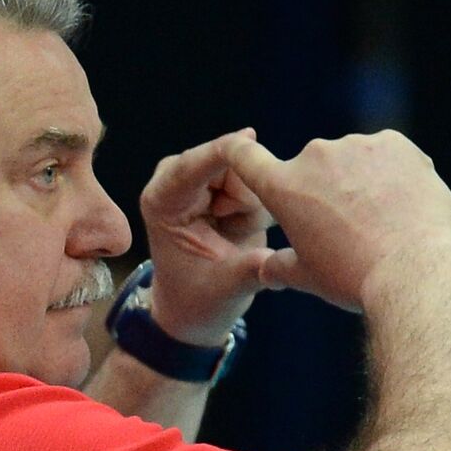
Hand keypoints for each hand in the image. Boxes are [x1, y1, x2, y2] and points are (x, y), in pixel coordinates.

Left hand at [138, 129, 274, 345]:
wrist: (197, 310)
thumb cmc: (200, 300)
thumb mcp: (227, 287)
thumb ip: (253, 266)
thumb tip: (288, 253)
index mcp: (162, 201)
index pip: (194, 164)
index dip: (226, 151)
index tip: (253, 140)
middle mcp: (177, 182)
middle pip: (227, 160)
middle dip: (247, 190)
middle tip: (241, 228)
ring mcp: (201, 180)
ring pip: (248, 168)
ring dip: (254, 201)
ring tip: (239, 232)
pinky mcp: (222, 183)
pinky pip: (257, 178)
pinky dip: (261, 203)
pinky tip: (245, 226)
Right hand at [222, 130, 450, 311]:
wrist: (411, 270)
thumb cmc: (353, 277)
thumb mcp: (308, 278)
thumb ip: (280, 267)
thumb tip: (266, 271)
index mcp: (283, 188)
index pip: (246, 157)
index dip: (239, 150)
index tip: (239, 146)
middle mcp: (314, 157)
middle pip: (315, 168)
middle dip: (327, 189)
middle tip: (350, 227)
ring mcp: (355, 146)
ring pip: (354, 161)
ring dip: (362, 182)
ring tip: (382, 221)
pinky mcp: (394, 143)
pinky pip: (389, 156)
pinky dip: (394, 175)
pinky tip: (404, 205)